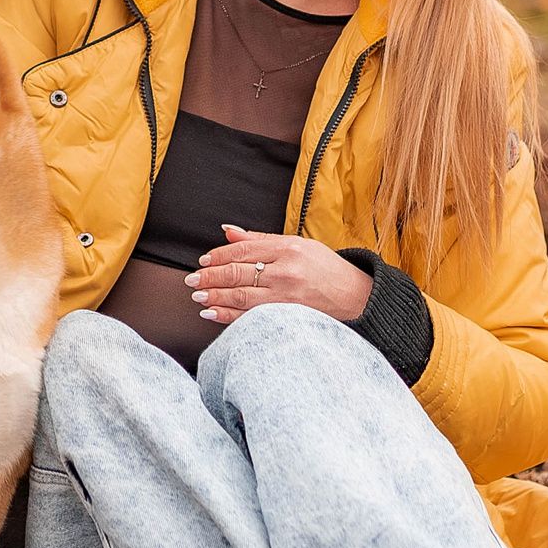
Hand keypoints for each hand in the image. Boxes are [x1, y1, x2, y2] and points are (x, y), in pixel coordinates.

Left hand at [187, 224, 372, 324]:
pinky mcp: (287, 317)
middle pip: (238, 273)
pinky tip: (212, 313)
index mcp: (288, 249)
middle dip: (210, 277)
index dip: (218, 256)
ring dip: (214, 296)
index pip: (243, 251)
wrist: (356, 297)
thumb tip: (227, 231)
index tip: (203, 261)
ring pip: (240, 295)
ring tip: (197, 295)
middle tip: (191, 279)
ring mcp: (286, 297)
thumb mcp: (297, 245)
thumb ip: (260, 240)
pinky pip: (249, 316)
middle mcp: (286, 272)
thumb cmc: (326, 269)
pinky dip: (227, 316)